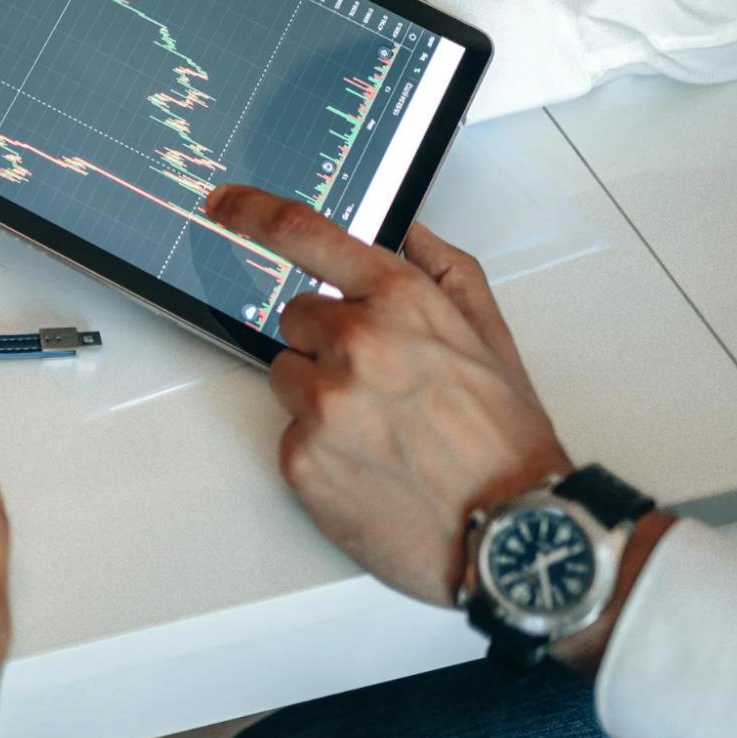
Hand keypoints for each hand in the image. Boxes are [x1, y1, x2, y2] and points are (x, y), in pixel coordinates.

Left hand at [203, 184, 569, 606]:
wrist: (512, 534)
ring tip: (381, 429)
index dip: (252, 212)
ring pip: (286, 375)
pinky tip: (369, 463)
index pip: (304, 234)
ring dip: (320, 395)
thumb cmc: (506, 441)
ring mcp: (321, 403)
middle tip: (383, 384)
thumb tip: (409, 233)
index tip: (224, 203)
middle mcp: (353, 344)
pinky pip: (288, 433)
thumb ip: (445, 270)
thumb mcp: (491, 335)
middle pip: (294, 318)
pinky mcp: (300, 457)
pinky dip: (320, 447)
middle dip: (328, 342)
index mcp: (398, 302)